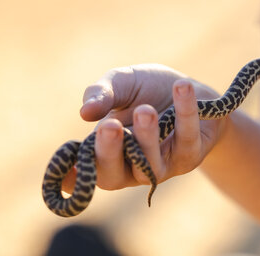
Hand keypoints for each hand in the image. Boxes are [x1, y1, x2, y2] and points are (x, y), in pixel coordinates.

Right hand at [61, 64, 222, 192]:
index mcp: (106, 154)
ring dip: (147, 136)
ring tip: (145, 109)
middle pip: (112, 176)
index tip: (69, 161)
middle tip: (109, 126)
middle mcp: (130, 168)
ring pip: (150, 163)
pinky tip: (181, 87)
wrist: (188, 88)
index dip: (74, 175)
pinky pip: (186, 138)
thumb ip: (103, 93)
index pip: (87, 172)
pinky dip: (184, 111)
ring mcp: (161, 167)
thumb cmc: (146, 90)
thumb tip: (85, 112)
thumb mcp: (122, 83)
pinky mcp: (190, 156)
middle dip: (109, 152)